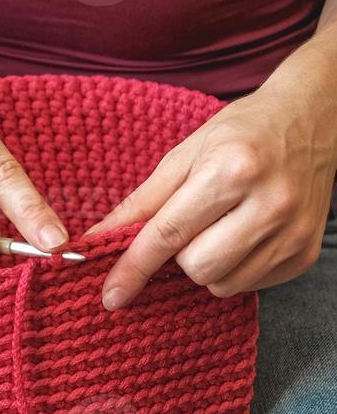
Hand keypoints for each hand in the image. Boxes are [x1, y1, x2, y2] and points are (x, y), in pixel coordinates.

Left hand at [89, 57, 336, 310]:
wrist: (315, 118)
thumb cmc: (243, 133)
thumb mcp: (186, 154)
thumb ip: (141, 202)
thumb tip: (98, 238)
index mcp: (233, 170)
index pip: (169, 234)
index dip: (134, 267)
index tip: (111, 295)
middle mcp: (269, 204)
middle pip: (196, 267)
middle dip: (181, 255)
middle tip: (195, 223)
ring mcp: (292, 233)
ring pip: (221, 284)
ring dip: (208, 265)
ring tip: (222, 227)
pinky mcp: (304, 254)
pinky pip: (250, 286)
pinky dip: (236, 269)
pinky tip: (246, 235)